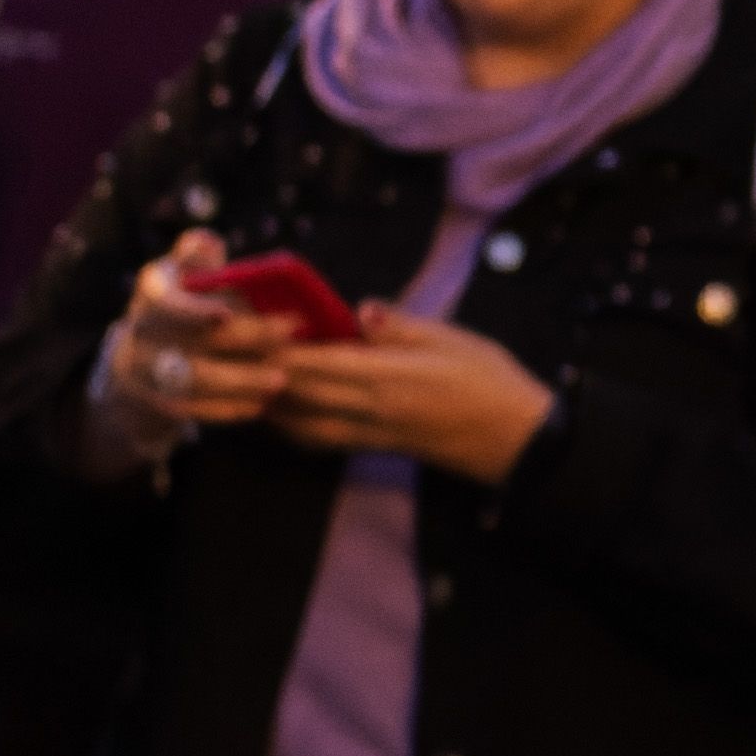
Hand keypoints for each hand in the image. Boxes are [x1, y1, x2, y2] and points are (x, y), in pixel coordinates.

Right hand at [97, 229, 297, 436]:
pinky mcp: (157, 400)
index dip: (191, 311)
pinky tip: (260, 404)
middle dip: (245, 339)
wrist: (144, 351)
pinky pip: (191, 410)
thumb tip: (205, 242)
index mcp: (151, 293)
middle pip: (191, 341)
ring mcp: (144, 370)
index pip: (163, 302)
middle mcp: (140, 332)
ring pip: (192, 381)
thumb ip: (197, 254)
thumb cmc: (184, 300)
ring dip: (239, 382)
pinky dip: (225, 408)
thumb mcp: (184, 271)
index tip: (227, 314)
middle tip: (291, 337)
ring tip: (281, 380)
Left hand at [268, 302, 556, 487]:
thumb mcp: (454, 339)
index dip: (281, 348)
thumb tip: (359, 308)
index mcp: (389, 376)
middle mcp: (371, 408)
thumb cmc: (491, 380)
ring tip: (249, 384)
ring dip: (272, 406)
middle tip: (237, 354)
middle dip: (264, 376)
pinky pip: (323, 440)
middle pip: (299, 395)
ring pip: (303, 425)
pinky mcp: (377, 447)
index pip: (318, 363)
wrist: (517, 439)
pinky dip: (295, 427)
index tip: (257, 328)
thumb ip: (401, 326)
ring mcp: (372, 433)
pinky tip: (285, 413)